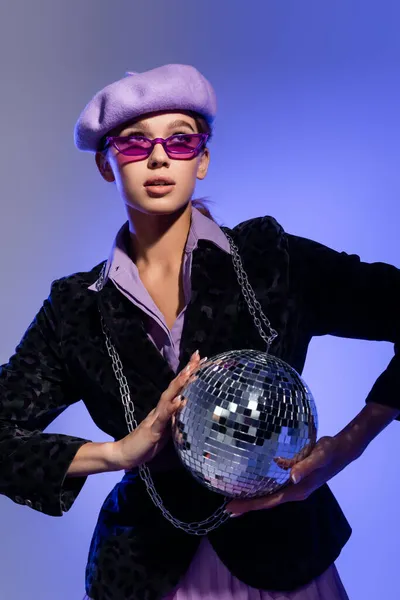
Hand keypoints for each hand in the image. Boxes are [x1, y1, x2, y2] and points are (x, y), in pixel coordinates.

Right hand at [112, 350, 201, 469]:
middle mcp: (161, 408)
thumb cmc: (148, 443)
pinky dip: (172, 408)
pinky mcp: (153, 429)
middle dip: (187, 371)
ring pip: (169, 397)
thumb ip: (176, 418)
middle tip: (198, 355)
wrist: (125, 453)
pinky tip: (180, 400)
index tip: (201, 359)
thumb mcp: (167, 430)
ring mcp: (156, 417)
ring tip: (189, 371)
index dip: (189, 373)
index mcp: (166, 408)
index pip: (180, 387)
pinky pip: (164, 417)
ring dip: (179, 384)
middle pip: (175, 386)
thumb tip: (189, 407)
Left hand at [225, 434, 359, 517]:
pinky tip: (254, 481)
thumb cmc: (329, 452)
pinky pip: (275, 486)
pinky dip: (262, 487)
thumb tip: (291, 476)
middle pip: (268, 502)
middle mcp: (295, 491)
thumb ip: (305, 465)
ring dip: (254, 498)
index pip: (270, 501)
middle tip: (227, 508)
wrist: (342, 450)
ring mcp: (295, 485)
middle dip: (248, 505)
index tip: (231, 509)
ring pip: (271, 495)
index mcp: (298, 490)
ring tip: (236, 497)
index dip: (251, 506)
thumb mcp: (319, 456)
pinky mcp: (295, 478)